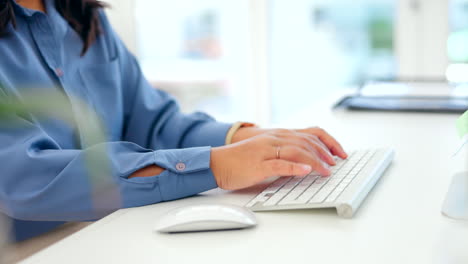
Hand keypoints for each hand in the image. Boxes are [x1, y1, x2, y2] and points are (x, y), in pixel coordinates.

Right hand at [211, 129, 346, 189]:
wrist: (217, 162)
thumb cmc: (240, 159)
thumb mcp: (266, 151)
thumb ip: (284, 152)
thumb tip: (306, 162)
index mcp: (277, 135)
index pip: (309, 133)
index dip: (328, 142)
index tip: (340, 153)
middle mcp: (274, 139)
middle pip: (306, 141)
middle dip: (325, 152)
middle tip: (336, 163)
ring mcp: (266, 151)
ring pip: (297, 151)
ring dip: (315, 161)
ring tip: (326, 170)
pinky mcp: (259, 164)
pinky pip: (280, 164)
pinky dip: (295, 168)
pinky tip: (306, 172)